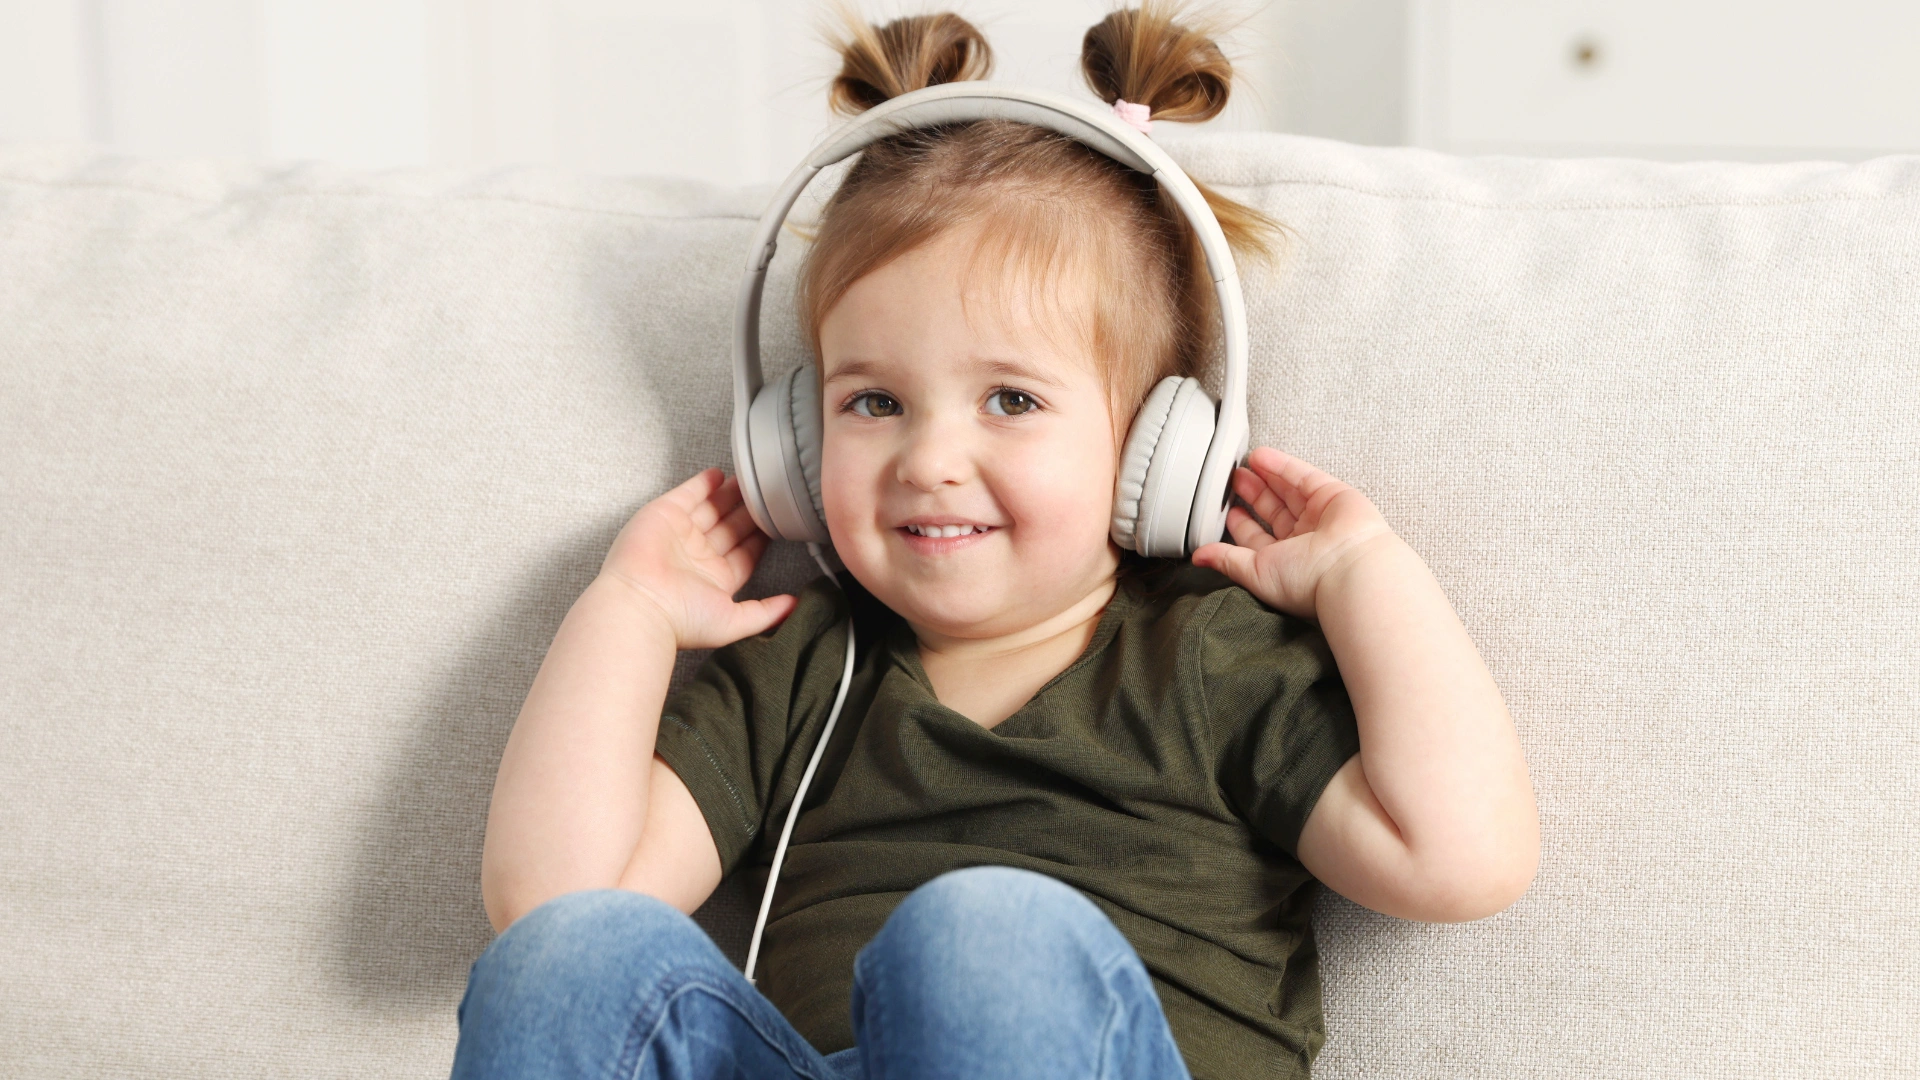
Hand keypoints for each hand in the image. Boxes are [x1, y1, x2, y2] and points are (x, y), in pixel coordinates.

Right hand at [597, 468, 796, 649]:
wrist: (640, 604)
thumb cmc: (682, 619)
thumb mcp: (735, 622)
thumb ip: (767, 612)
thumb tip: (797, 607)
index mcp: (716, 580)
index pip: (746, 553)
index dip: (761, 537)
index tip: (780, 523)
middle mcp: (698, 556)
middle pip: (731, 527)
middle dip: (748, 512)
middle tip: (769, 494)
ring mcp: (681, 534)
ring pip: (712, 508)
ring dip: (730, 495)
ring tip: (751, 479)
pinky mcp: (664, 514)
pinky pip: (687, 494)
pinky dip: (703, 483)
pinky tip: (720, 474)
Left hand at [1190, 447, 1397, 618]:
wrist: (1349, 570)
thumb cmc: (1307, 581)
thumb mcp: (1254, 572)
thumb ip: (1227, 560)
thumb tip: (1198, 558)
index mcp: (1287, 562)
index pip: (1259, 539)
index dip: (1241, 524)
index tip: (1225, 509)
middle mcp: (1305, 540)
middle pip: (1274, 511)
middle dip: (1253, 495)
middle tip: (1232, 479)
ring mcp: (1320, 516)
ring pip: (1288, 491)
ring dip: (1265, 476)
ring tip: (1243, 464)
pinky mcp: (1332, 495)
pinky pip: (1303, 476)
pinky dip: (1282, 465)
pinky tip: (1262, 457)